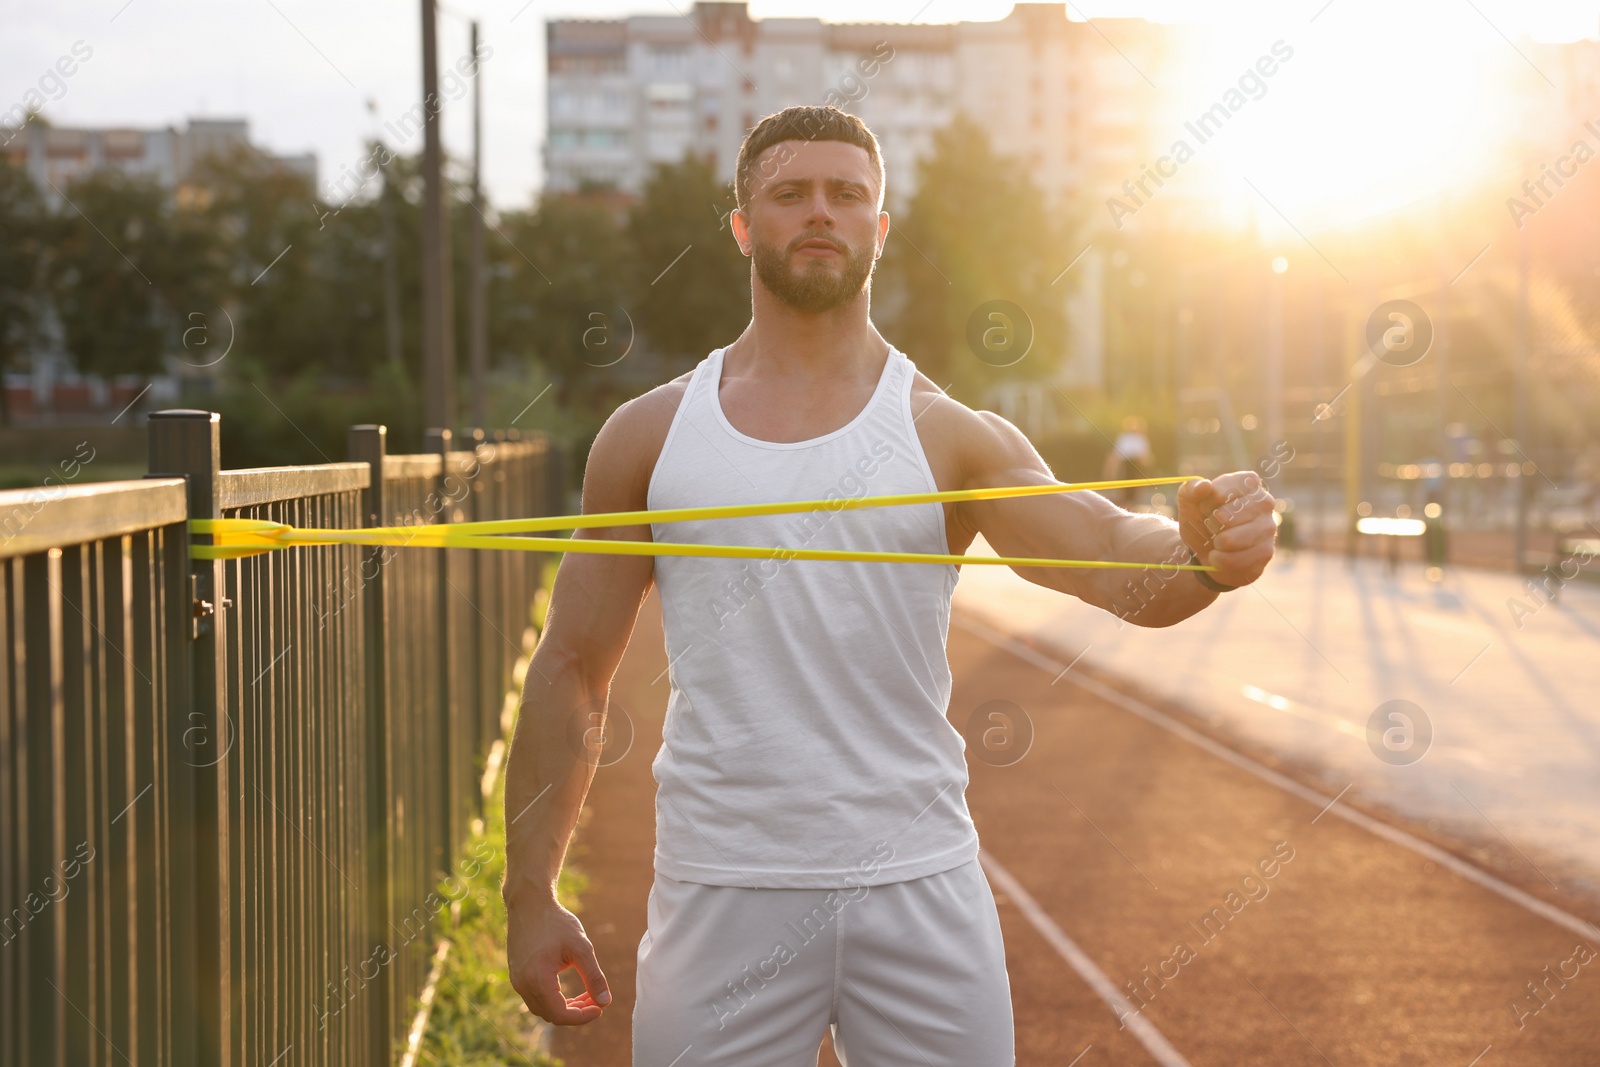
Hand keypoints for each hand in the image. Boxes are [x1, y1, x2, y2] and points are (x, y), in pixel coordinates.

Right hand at [506, 896, 611, 1024]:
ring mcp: (517, 980)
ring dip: (564, 1007)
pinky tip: (569, 988)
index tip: (600, 1008)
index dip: (582, 1017)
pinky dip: (553, 998)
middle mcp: (522, 985)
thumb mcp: (581, 948)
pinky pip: (535, 997)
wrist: (529, 903)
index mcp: (537, 980)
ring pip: (542, 1008)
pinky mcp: (517, 974)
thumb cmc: (556, 923)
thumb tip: (605, 1003)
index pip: (560, 1015)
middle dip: (576, 1012)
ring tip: (586, 995)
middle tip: (596, 1000)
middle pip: (551, 1015)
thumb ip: (594, 977)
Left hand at [1176, 472, 1275, 588]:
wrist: (1207, 551)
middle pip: (1226, 517)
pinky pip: (1235, 560)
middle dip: (1211, 525)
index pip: (1223, 489)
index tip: (1205, 508)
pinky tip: (1221, 556)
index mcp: (1248, 482)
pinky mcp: (1266, 552)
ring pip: (1230, 540)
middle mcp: (1264, 501)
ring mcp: (1268, 527)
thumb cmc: (1202, 521)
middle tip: (1212, 526)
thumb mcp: (1190, 503)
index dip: (1207, 502)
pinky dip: (1220, 561)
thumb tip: (1204, 485)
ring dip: (1215, 544)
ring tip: (1217, 541)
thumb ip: (1191, 489)